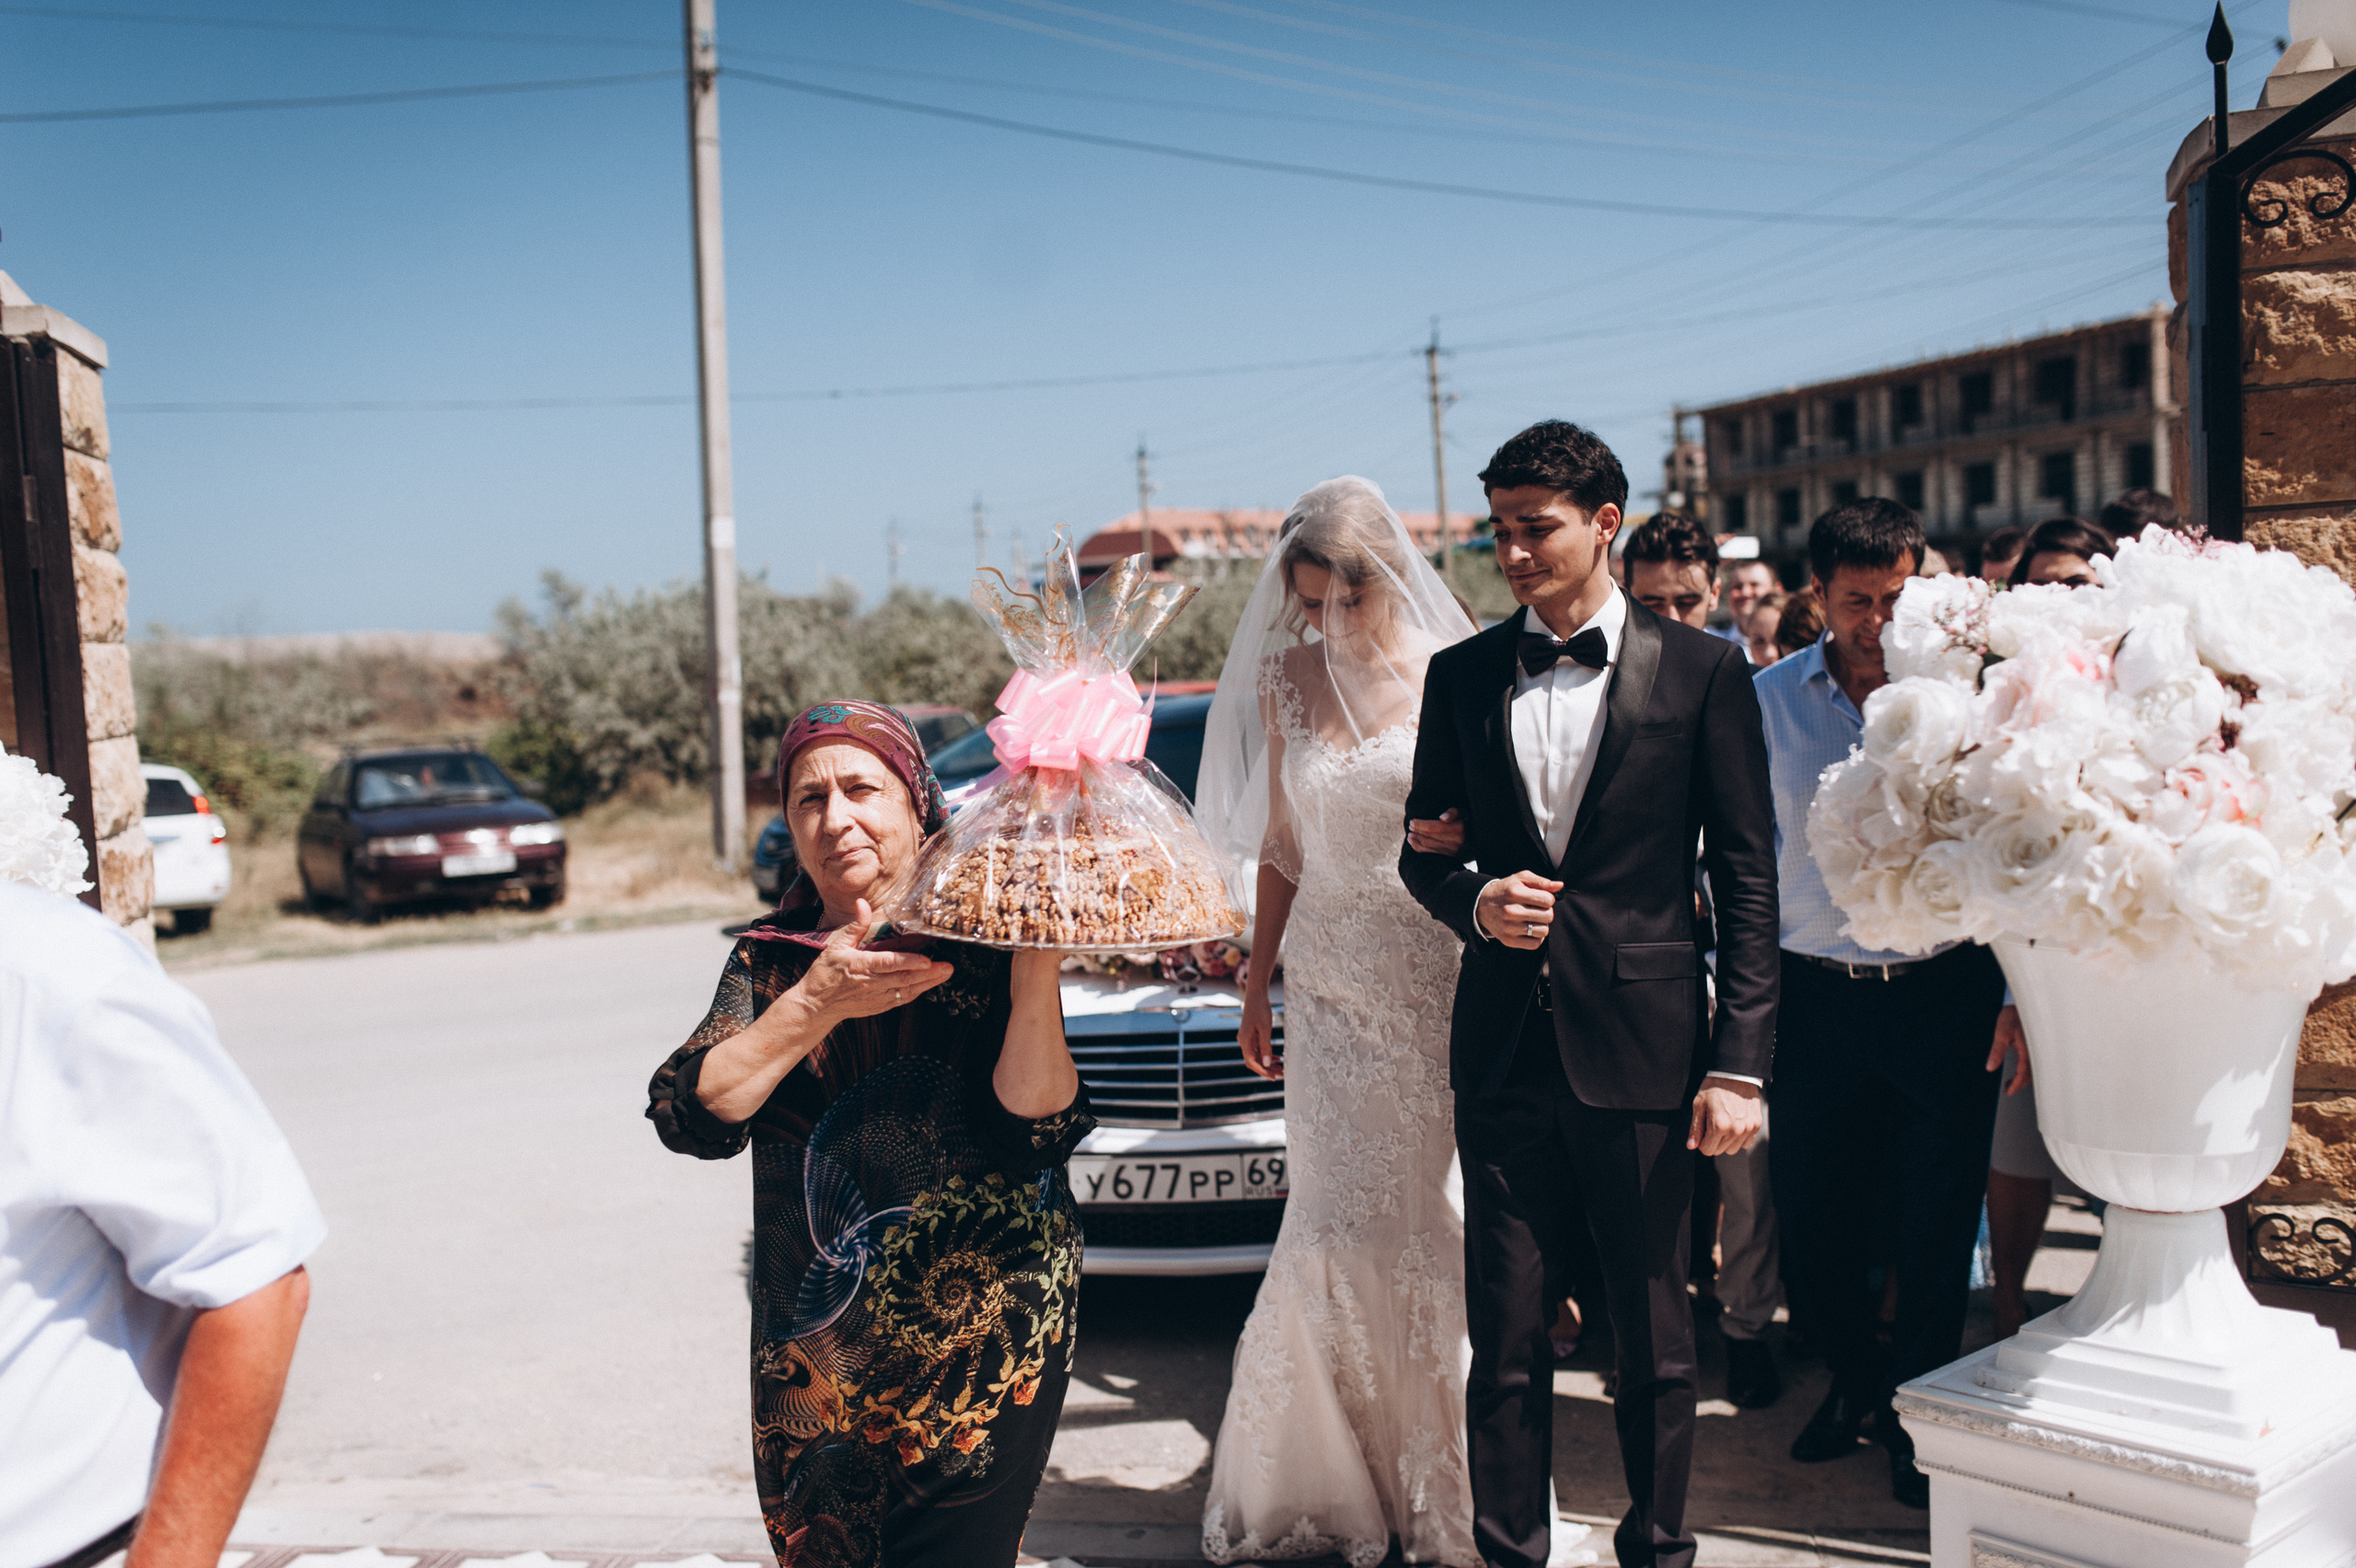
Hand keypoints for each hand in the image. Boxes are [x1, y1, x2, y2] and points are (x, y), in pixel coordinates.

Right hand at [796, 899, 954, 1023]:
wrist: (815, 1005)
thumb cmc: (825, 974)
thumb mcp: (836, 945)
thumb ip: (856, 925)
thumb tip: (862, 902)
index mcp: (861, 966)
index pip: (889, 964)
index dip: (909, 963)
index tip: (927, 961)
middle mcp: (871, 984)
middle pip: (904, 979)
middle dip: (929, 974)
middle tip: (948, 967)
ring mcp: (877, 997)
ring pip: (907, 991)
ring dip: (928, 983)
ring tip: (945, 974)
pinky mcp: (879, 1006)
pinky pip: (902, 999)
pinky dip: (917, 992)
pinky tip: (929, 984)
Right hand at [1239, 982, 1281, 1079]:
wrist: (1256, 994)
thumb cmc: (1261, 1009)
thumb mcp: (1265, 1029)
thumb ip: (1266, 1046)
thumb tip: (1267, 1064)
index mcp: (1244, 1041)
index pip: (1252, 1062)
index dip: (1262, 1071)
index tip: (1274, 1077)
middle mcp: (1243, 1041)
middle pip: (1254, 1061)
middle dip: (1267, 1069)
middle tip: (1281, 1075)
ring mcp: (1247, 1038)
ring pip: (1256, 1056)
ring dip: (1268, 1063)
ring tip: (1281, 1068)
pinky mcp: (1251, 1035)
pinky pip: (1258, 1049)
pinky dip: (1266, 1054)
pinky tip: (1276, 1057)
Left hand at [1407, 806, 1466, 856]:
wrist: (1479, 838)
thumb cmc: (1467, 821)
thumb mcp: (1464, 812)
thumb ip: (1454, 812)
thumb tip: (1442, 818)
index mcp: (1459, 828)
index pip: (1433, 827)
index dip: (1420, 824)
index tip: (1412, 821)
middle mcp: (1457, 842)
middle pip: (1429, 836)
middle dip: (1417, 831)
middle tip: (1410, 826)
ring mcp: (1454, 852)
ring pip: (1429, 846)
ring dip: (1416, 840)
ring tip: (1410, 835)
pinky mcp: (1451, 859)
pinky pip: (1431, 854)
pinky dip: (1419, 849)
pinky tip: (1413, 843)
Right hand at [1476, 871, 1561, 949]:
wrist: (1481, 905)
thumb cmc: (1505, 890)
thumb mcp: (1521, 879)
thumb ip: (1541, 881)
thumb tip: (1560, 886)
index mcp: (1515, 893)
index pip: (1548, 900)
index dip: (1548, 898)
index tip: (1540, 898)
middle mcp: (1511, 911)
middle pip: (1548, 916)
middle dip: (1546, 911)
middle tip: (1536, 909)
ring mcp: (1509, 927)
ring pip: (1544, 931)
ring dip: (1541, 924)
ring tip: (1532, 919)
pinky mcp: (1509, 940)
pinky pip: (1535, 944)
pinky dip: (1536, 937)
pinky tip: (1529, 928)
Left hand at [1689, 1076, 1762, 1155]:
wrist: (1735, 1074)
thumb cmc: (1714, 1087)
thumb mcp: (1699, 1105)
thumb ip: (1695, 1128)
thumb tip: (1692, 1146)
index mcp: (1719, 1125)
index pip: (1707, 1150)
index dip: (1701, 1143)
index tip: (1702, 1133)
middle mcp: (1735, 1129)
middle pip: (1719, 1151)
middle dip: (1713, 1141)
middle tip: (1712, 1125)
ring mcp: (1747, 1128)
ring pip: (1732, 1149)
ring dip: (1726, 1141)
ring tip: (1724, 1124)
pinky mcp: (1756, 1125)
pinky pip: (1746, 1144)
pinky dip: (1739, 1138)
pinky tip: (1734, 1124)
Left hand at [1987, 1004, 2030, 1094]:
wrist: (2022, 1003)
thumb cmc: (2012, 1015)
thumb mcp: (2001, 1032)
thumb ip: (1997, 1051)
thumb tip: (1990, 1067)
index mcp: (2028, 1048)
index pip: (2023, 1072)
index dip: (2016, 1084)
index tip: (2008, 1091)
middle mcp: (2037, 1050)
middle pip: (2031, 1073)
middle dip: (2020, 1083)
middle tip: (2008, 1089)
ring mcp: (2039, 1048)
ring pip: (2035, 1069)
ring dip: (2024, 1077)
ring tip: (2012, 1082)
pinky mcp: (2039, 1046)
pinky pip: (2036, 1062)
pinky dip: (2028, 1069)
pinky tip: (2021, 1070)